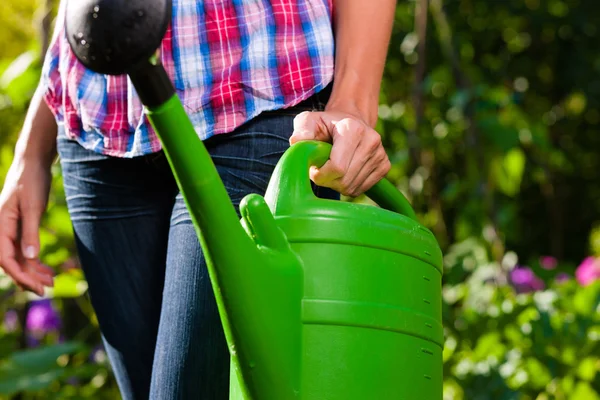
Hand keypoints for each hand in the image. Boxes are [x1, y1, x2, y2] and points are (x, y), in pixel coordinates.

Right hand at [0, 157, 53, 295]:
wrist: (33, 162)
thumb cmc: (32, 181)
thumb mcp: (34, 206)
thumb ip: (30, 231)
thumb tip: (30, 258)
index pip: (6, 258)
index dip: (20, 275)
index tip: (37, 287)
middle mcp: (0, 228)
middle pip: (11, 261)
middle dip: (28, 277)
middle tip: (47, 290)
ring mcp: (8, 228)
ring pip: (17, 257)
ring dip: (33, 271)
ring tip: (52, 281)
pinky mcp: (18, 226)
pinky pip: (23, 249)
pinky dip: (34, 260)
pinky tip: (48, 270)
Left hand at [290, 109, 390, 196]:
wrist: (351, 120)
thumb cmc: (325, 124)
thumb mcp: (308, 121)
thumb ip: (301, 131)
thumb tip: (296, 141)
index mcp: (352, 129)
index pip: (337, 168)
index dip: (320, 174)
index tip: (313, 167)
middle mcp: (371, 140)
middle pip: (344, 181)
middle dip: (327, 180)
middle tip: (321, 168)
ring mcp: (380, 154)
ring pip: (352, 188)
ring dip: (337, 184)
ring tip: (333, 168)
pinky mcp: (384, 166)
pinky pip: (361, 189)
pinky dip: (348, 186)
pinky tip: (344, 172)